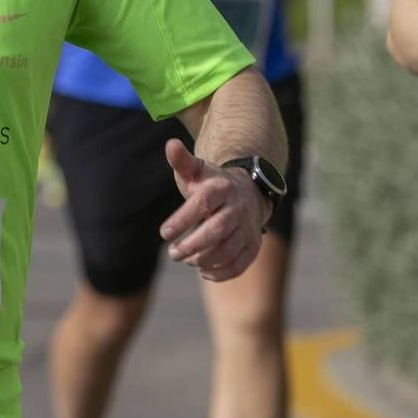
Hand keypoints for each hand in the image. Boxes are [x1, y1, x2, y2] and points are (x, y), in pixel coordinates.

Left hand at [158, 138, 261, 280]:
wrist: (247, 193)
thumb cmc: (212, 184)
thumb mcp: (197, 170)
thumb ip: (182, 161)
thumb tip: (170, 144)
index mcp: (222, 188)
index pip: (202, 204)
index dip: (182, 220)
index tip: (164, 233)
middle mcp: (238, 207)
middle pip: (217, 230)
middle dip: (192, 245)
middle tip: (173, 253)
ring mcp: (248, 227)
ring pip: (228, 249)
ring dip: (204, 260)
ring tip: (186, 259)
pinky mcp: (253, 245)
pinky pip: (240, 264)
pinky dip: (222, 273)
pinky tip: (203, 272)